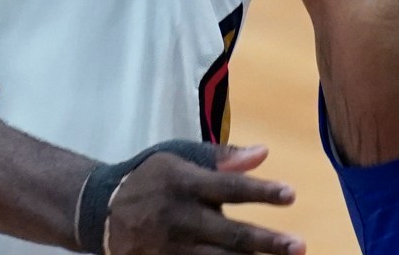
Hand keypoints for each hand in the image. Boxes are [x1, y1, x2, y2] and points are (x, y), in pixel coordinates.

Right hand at [103, 143, 301, 254]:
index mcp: (185, 184)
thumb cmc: (151, 177)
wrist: (100, 211)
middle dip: (267, 242)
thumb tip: (263, 153)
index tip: (291, 195)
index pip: (230, 188)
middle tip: (298, 246)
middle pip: (230, 234)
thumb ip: (221, 156)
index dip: (261, 192)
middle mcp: (180, 218)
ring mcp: (171, 248)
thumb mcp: (179, 156)